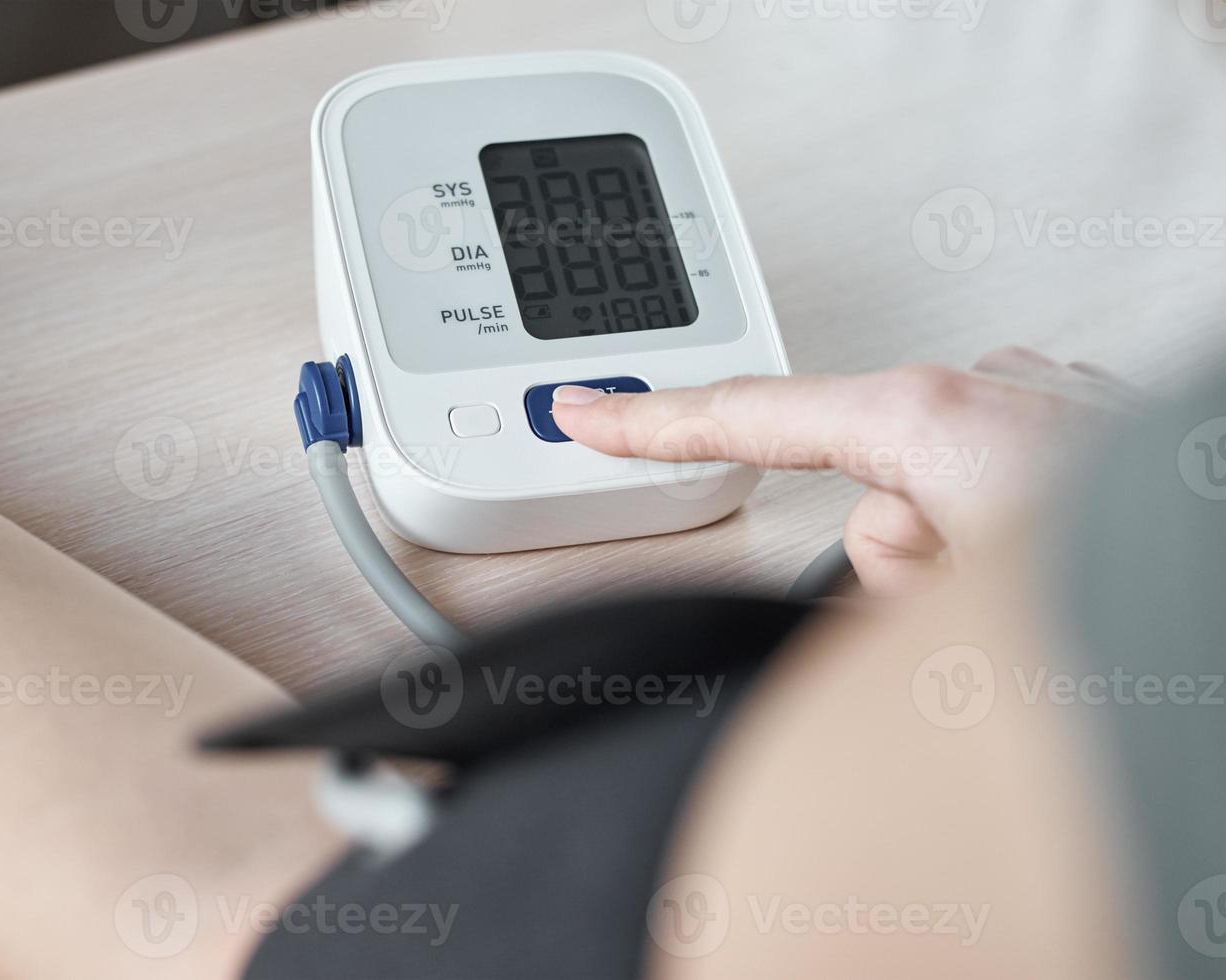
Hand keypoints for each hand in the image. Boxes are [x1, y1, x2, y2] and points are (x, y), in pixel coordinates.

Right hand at [551, 348, 1135, 595]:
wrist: (1215, 568)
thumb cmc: (1143, 576)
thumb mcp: (969, 602)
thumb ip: (878, 580)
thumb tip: (874, 568)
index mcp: (934, 416)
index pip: (753, 417)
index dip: (652, 421)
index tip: (584, 411)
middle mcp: (988, 395)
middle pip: (870, 510)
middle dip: (906, 576)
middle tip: (977, 616)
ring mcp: (1040, 415)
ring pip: (941, 524)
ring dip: (978, 581)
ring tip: (1052, 602)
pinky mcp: (1083, 442)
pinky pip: (1001, 508)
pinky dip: (1017, 551)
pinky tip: (1076, 578)